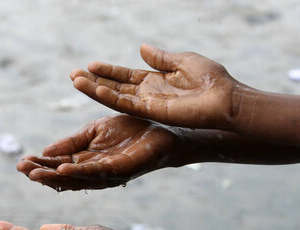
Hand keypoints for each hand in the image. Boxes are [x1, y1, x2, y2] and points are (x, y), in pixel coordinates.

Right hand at [17, 114, 179, 190]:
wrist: (163, 129)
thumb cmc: (131, 131)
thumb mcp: (95, 132)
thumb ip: (72, 142)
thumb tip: (46, 152)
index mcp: (88, 162)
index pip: (59, 166)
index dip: (41, 166)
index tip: (21, 163)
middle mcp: (96, 173)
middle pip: (64, 176)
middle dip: (42, 174)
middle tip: (21, 170)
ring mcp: (108, 173)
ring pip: (76, 178)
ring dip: (54, 176)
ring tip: (34, 174)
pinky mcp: (121, 170)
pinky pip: (96, 172)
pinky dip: (78, 172)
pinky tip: (62, 169)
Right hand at [71, 44, 237, 128]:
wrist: (226, 98)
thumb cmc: (211, 79)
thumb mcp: (182, 61)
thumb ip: (160, 57)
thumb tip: (141, 47)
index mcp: (155, 81)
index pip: (125, 76)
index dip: (107, 71)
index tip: (90, 65)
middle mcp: (148, 94)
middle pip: (114, 87)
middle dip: (94, 81)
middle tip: (73, 75)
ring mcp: (148, 104)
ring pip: (115, 97)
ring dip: (94, 89)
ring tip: (75, 80)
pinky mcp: (152, 111)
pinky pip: (126, 104)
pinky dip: (109, 97)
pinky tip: (95, 90)